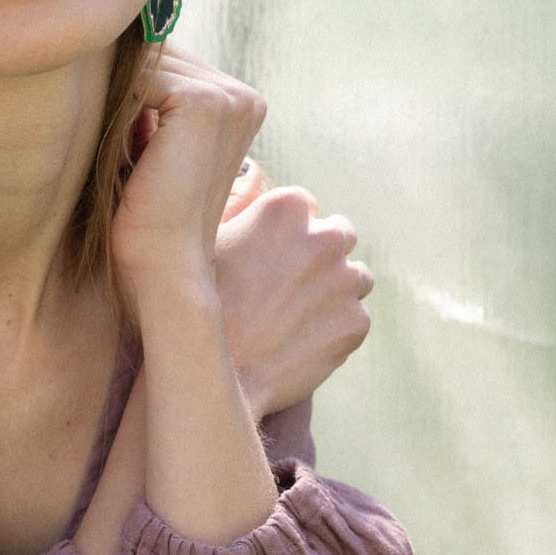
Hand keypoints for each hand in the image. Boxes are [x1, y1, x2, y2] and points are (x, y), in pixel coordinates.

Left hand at [111, 46, 266, 300]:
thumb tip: (111, 51)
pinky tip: (122, 154)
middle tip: (119, 149)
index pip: (169, 63)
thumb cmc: (148, 215)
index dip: (131, 90)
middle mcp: (243, 95)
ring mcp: (229, 97)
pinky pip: (139, 78)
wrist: (163, 266)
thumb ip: (147, 99)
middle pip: (160, 56)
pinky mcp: (204, 103)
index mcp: (239, 104)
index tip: (122, 140)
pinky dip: (117, 110)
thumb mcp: (151, 144)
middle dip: (125, 89)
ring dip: (119, 102)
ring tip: (122, 155)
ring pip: (146, 66)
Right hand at [215, 184, 373, 418]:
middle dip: (319, 254)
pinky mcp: (357, 322)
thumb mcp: (206, 242)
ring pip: (354, 276)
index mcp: (286, 209)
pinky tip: (300, 339)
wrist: (214, 376)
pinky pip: (355, 316)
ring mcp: (345, 281)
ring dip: (333, 289)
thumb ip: (239, 205)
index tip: (267, 257)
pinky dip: (335, 326)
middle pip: (338, 235)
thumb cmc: (199, 306)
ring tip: (294, 316)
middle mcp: (324, 238)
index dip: (285, 233)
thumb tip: (256, 177)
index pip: (306, 206)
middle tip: (286, 286)